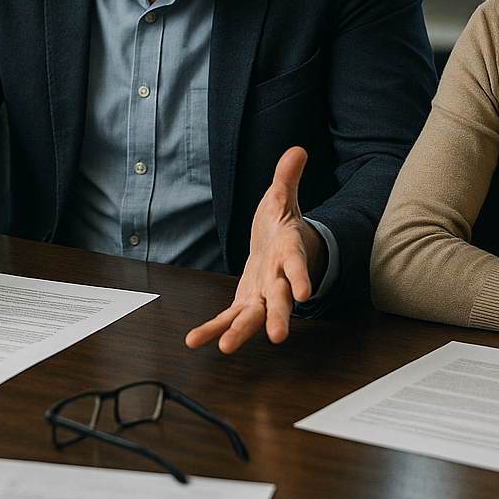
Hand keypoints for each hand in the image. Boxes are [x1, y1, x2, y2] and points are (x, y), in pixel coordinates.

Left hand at [185, 146, 325, 353]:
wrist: (281, 249)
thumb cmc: (282, 226)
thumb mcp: (283, 198)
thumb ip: (287, 177)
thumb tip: (297, 150)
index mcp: (288, 252)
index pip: (297, 264)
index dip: (301, 277)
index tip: (304, 293)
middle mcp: (278, 279)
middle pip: (280, 300)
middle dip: (279, 318)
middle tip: (277, 336)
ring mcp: (262, 295)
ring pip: (254, 317)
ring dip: (241, 333)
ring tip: (226, 348)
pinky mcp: (245, 303)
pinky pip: (229, 318)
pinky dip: (212, 330)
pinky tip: (194, 340)